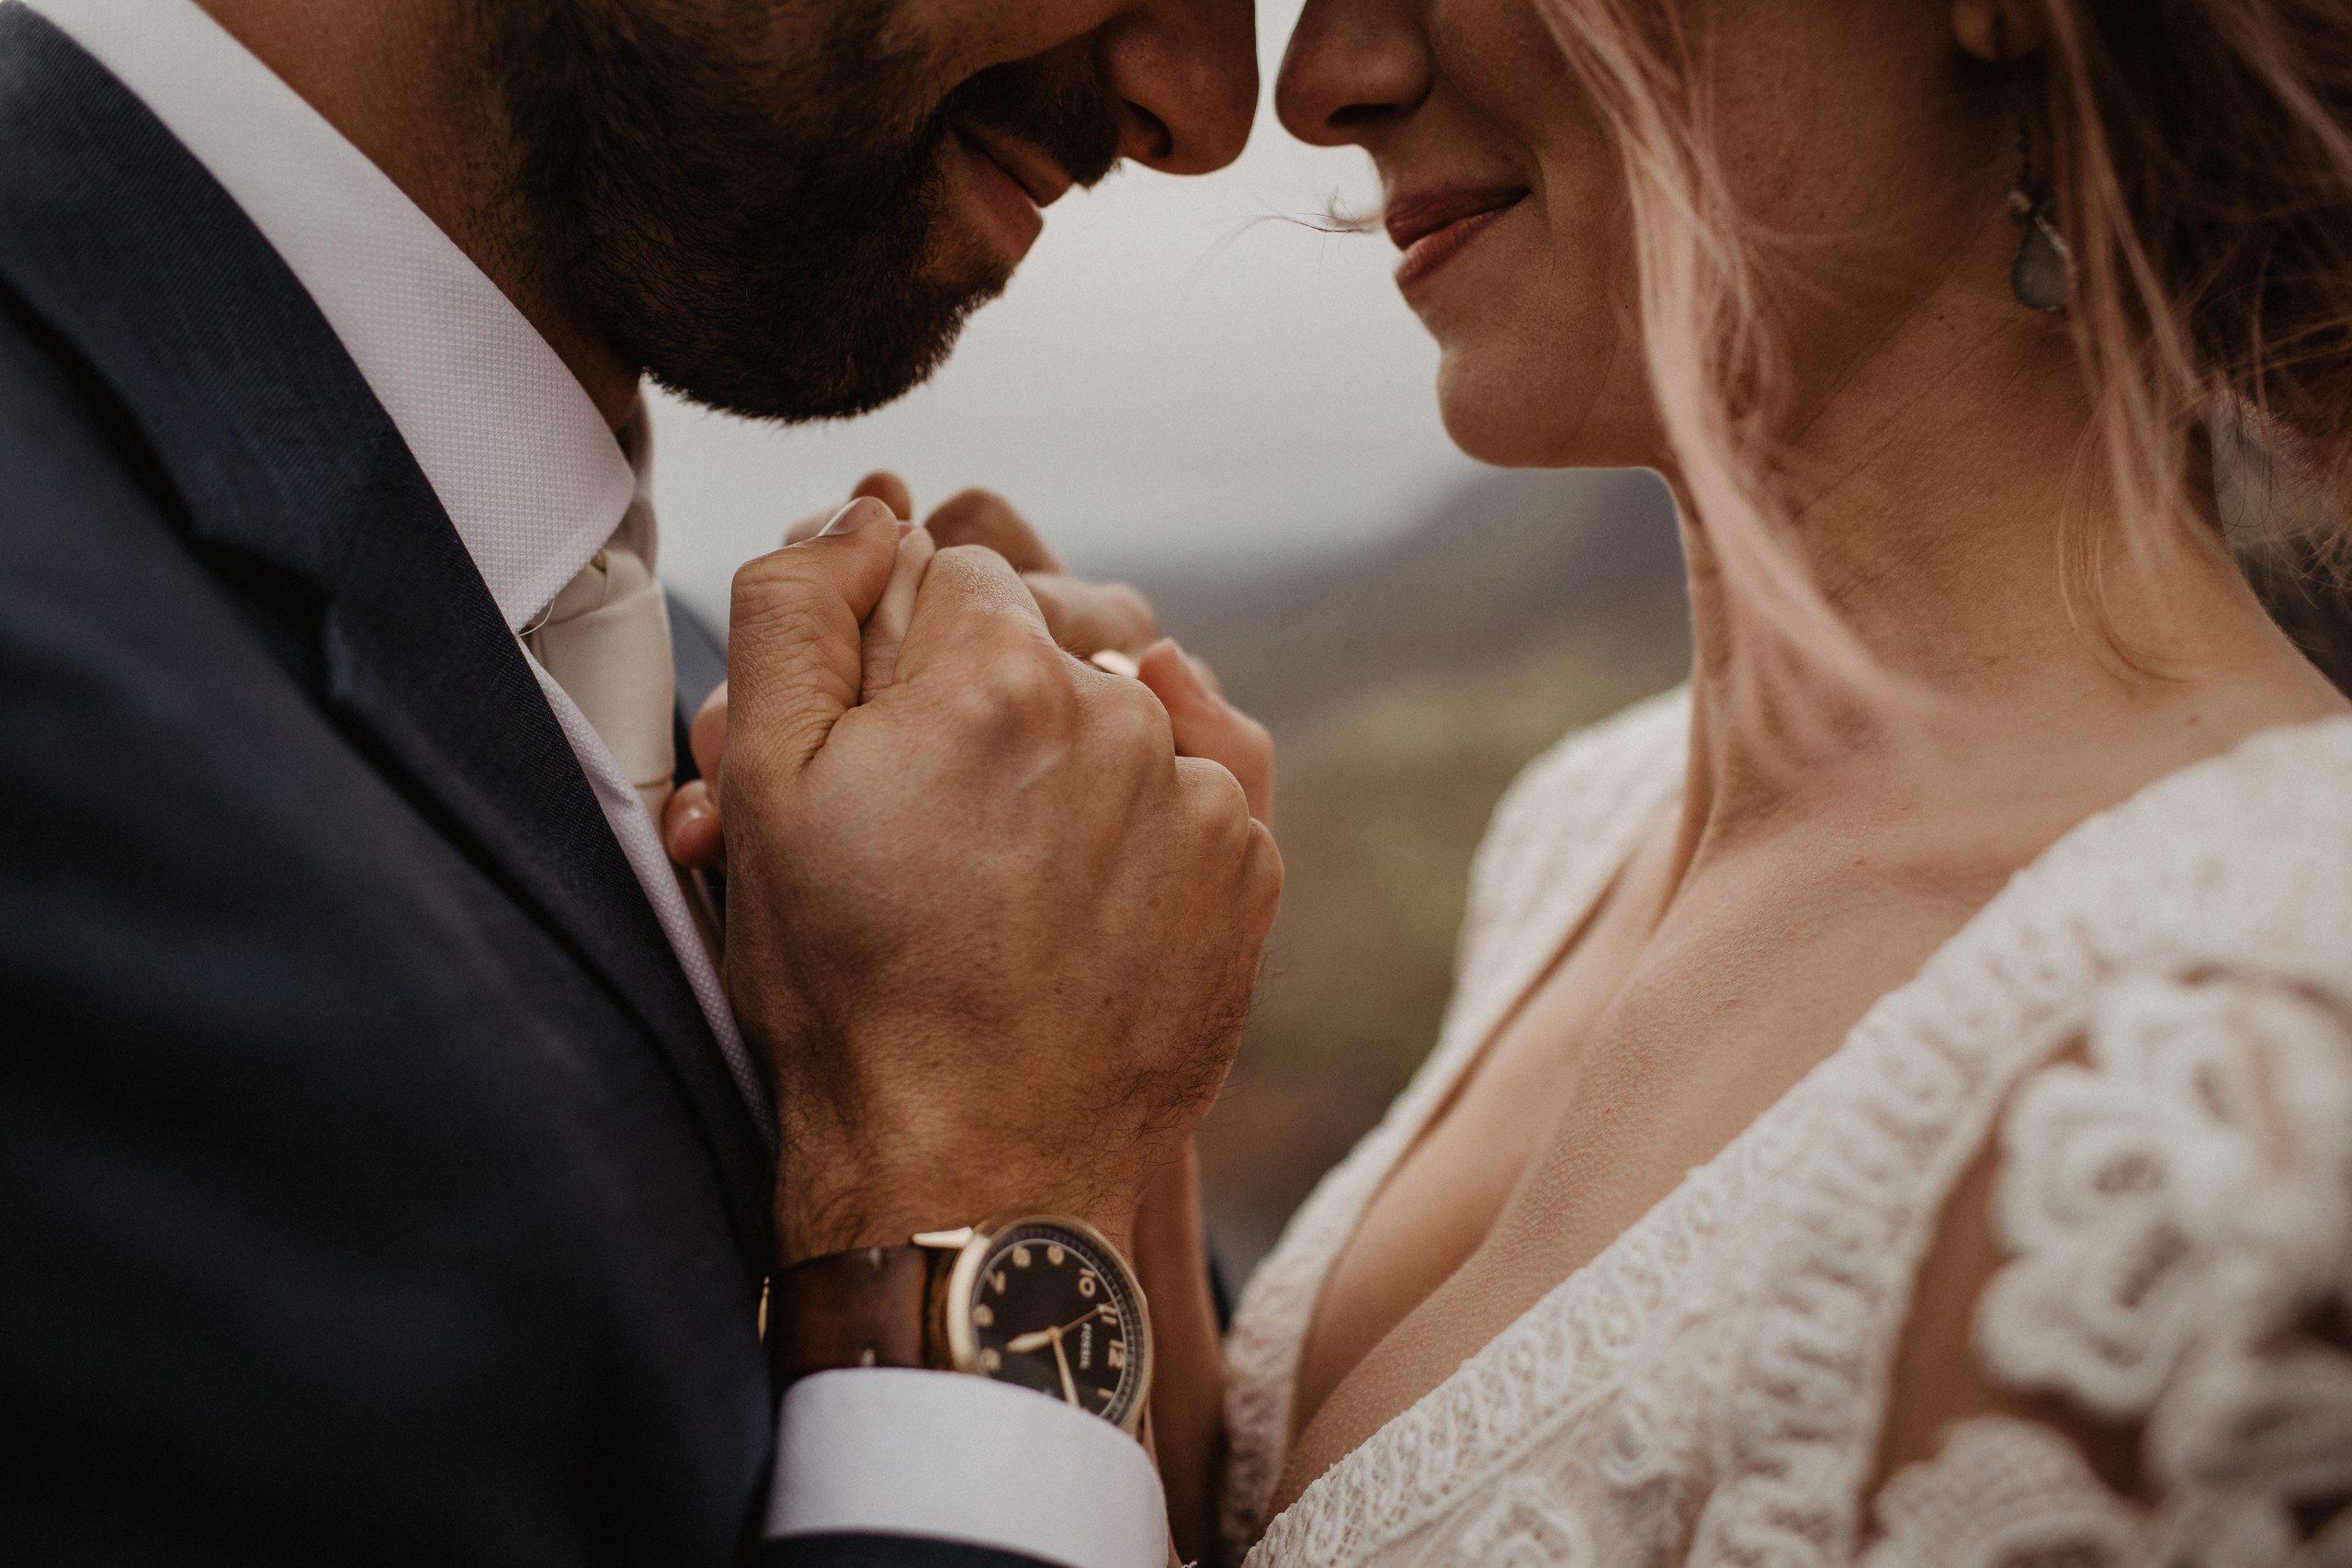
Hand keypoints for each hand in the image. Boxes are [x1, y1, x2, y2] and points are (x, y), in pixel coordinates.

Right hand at [718, 500, 1282, 1261]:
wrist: (973, 1172)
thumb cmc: (854, 991)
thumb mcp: (768, 789)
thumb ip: (800, 609)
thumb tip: (872, 511)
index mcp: (998, 670)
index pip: (960, 573)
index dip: (910, 657)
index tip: (887, 748)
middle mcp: (1124, 711)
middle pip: (1047, 645)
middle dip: (990, 706)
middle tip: (933, 829)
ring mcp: (1201, 796)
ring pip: (1121, 719)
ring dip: (1068, 766)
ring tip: (1001, 883)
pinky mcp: (1251, 871)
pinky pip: (1189, 797)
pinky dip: (1138, 831)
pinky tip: (1072, 911)